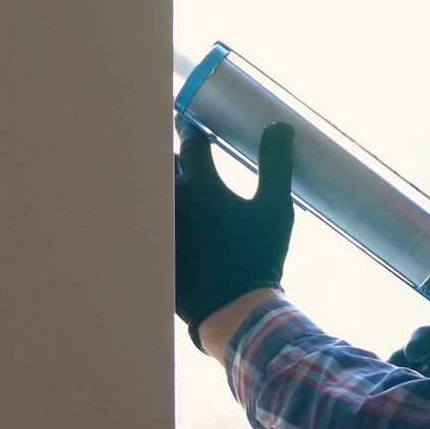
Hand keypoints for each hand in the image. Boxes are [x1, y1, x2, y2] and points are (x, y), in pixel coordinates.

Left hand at [175, 120, 295, 350]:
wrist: (232, 309)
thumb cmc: (257, 256)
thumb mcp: (275, 208)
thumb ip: (276, 163)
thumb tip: (280, 126)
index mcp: (200, 184)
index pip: (189, 142)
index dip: (190, 127)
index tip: (190, 119)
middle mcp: (172, 200)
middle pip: (164, 163)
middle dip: (173, 154)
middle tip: (182, 149)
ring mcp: (159, 226)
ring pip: (153, 191)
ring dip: (162, 181)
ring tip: (173, 180)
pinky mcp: (153, 249)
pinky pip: (149, 221)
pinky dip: (156, 212)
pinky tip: (166, 216)